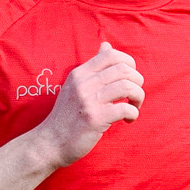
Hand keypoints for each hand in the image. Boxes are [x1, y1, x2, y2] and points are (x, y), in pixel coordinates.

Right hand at [34, 42, 143, 168]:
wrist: (50, 143)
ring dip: (138, 97)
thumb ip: (92, 67)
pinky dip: (133, 114)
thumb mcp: (74, 86)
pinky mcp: (95, 119)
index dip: (129, 63)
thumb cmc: (67, 116)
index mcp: (80, 73)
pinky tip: (128, 120)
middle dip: (137, 81)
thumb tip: (106, 46)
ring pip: (128, 87)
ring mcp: (89, 101)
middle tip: (134, 95)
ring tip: (134, 107)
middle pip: (124, 69)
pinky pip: (125, 109)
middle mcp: (84, 84)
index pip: (111, 55)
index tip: (129, 78)